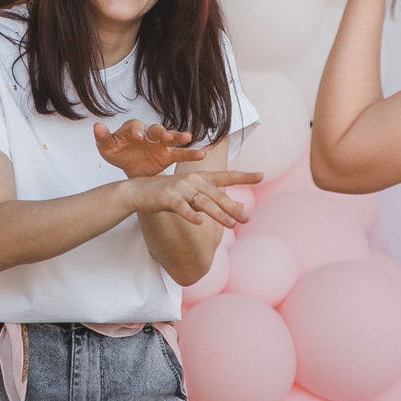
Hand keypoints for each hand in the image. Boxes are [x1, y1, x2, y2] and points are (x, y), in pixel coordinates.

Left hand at [94, 119, 199, 178]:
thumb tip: (96, 126)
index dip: (136, 130)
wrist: (129, 167)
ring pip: (171, 138)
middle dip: (160, 132)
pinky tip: (201, 155)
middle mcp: (148, 134)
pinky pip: (180, 154)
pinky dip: (191, 154)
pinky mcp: (168, 155)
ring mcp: (160, 144)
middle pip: (155, 129)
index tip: (138, 137)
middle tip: (164, 135)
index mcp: (132, 130)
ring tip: (187, 137)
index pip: (134, 126)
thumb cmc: (117, 153)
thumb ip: (102, 138)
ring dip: (178, 137)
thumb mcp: (107, 148)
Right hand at [124, 169, 261, 228]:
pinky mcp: (167, 197)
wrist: (139, 190)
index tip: (261, 175)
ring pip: (203, 201)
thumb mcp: (193, 194)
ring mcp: (180, 188)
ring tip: (231, 224)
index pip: (226, 176)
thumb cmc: (169, 193)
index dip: (244, 176)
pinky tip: (199, 223)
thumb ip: (215, 199)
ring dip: (218, 213)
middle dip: (233, 207)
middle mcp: (193, 180)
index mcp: (200, 177)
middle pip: (217, 194)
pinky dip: (190, 214)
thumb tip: (240, 207)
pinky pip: (181, 207)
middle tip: (246, 218)